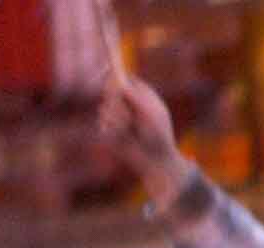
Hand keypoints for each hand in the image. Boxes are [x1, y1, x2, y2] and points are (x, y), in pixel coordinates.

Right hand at [96, 76, 190, 209]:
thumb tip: (120, 84)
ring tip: (132, 128)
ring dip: (118, 118)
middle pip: (110, 89)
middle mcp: (127, 102)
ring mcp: (116, 114)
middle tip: (127, 109)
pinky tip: (125, 136)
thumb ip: (137, 99)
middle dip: (115, 98)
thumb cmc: (160, 136)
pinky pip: (104, 123)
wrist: (155, 160)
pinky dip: (114, 129)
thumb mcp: (152, 115)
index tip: (109, 71)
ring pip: (105, 107)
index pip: (123, 77)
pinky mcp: (108, 128)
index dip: (114, 73)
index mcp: (141, 94)